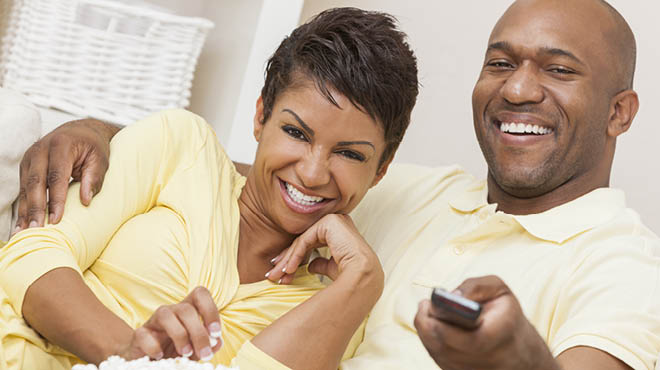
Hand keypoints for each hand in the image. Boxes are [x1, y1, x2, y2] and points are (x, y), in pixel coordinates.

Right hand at [14, 119, 118, 233]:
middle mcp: (40, 149)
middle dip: (35, 208)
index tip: (56, 219)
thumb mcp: (100, 159)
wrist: (81, 130)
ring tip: (23, 232)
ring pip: (25, 187)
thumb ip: (94, 178)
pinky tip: (22, 223)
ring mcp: (30, 157)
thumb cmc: (93, 146)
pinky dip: (23, 206)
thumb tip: (85, 200)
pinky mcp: (27, 166)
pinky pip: (23, 188)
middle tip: (37, 230)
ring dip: (24, 210)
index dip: (55, 199)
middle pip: (35, 182)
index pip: (56, 176)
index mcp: (61, 145)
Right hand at [119, 287, 222, 361]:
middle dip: (199, 332)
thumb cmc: (175, 350)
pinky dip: (154, 346)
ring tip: (186, 353)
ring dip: (180, 335)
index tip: (216, 333)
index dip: (210, 310)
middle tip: (205, 353)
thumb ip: (208, 344)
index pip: (200, 294)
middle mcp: (171, 311)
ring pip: (166, 315)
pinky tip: (160, 356)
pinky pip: (144, 335)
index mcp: (187, 310)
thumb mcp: (196, 348)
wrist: (148, 360)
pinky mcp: (139, 335)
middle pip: (186, 309)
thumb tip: (217, 342)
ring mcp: (153, 321)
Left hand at [265, 214, 383, 291]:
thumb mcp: (332, 268)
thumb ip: (322, 264)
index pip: (310, 242)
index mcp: (338, 231)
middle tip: (273, 274)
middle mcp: (336, 222)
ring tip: (276, 275)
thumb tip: (310, 266)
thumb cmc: (352, 275)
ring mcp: (333, 220)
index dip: (294, 257)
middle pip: (304, 241)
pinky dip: (295, 256)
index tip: (282, 271)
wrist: (362, 275)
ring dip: (287, 260)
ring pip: (302, 241)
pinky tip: (288, 270)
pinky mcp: (328, 222)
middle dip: (286, 260)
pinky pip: (305, 240)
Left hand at [414, 276, 558, 369]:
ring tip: (426, 311)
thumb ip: (475, 287)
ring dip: (425, 330)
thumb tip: (452, 295)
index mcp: (496, 335)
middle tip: (424, 304)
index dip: (442, 321)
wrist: (518, 349)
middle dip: (425, 321)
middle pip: (441, 345)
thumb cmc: (505, 315)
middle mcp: (483, 359)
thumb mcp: (499, 290)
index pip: (462, 336)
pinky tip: (433, 326)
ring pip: (435, 351)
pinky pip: (436, 357)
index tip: (432, 304)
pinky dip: (430, 341)